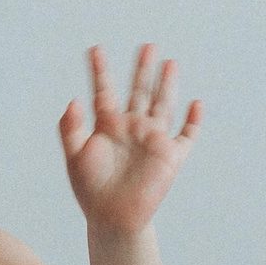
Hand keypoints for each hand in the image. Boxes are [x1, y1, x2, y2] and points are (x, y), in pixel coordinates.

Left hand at [61, 44, 201, 237]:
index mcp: (108, 125)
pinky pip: (186, 136)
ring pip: (163, 105)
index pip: (104, 91)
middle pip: (139, 91)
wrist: (113, 218)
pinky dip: (193, 121)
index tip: (95, 48)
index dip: (100, 70)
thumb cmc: (91, 190)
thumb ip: (70, 129)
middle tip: (147, 46)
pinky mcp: (171, 157)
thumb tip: (74, 100)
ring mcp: (152, 140)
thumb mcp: (74, 157)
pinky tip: (196, 104)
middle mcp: (132, 128)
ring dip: (167, 85)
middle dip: (143, 69)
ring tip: (169, 63)